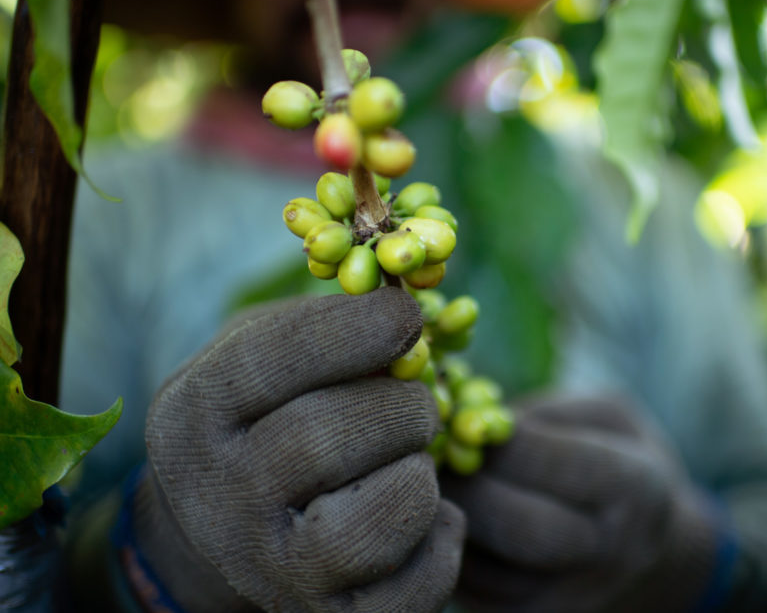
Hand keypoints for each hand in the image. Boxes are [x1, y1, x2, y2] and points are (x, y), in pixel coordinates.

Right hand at [136, 288, 464, 612]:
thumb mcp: (258, 357)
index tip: (406, 314)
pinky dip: (442, 536)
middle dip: (401, 405)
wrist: (220, 534)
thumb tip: (409, 311)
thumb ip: (319, 328)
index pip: (270, 361)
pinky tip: (423, 510)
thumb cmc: (262, 419)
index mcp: (194, 416)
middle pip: (330, 438)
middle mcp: (221, 501)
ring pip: (379, 519)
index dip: (353, 330)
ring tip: (408, 456)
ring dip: (419, 473)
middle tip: (416, 397)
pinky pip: (418, 584)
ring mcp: (272, 571)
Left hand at [442, 395, 719, 612]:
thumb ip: (546, 415)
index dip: (498, 439)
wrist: (650, 549)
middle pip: (518, 527)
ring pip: (486, 569)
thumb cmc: (618, 462)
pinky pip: (473, 591)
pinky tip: (449, 518)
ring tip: (434, 484)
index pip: (552, 463)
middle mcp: (611, 555)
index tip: (467, 417)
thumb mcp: (606, 417)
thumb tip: (469, 421)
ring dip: (448, 520)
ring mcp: (573, 600)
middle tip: (435, 455)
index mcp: (637, 490)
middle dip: (466, 485)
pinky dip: (449, 552)